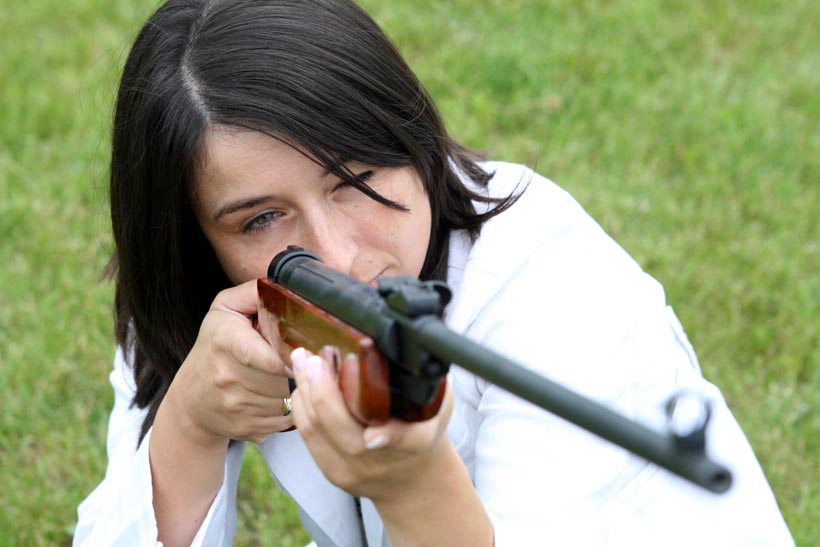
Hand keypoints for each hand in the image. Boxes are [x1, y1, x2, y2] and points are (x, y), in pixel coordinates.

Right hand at [164, 280, 293, 445]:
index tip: (309, 350)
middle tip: (306, 358)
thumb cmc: (214, 347)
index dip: (294, 354)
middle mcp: (229, 377)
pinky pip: (289, 419)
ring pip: (292, 399)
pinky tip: (284, 395)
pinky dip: (295, 408)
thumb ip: (255, 292)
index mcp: (226, 341)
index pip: (271, 355)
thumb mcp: (225, 309)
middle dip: (301, 368)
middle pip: (287, 377)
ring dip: (299, 388)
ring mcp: (238, 408)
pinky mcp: (249, 430)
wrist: (190, 401)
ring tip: (292, 374)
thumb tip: (289, 287)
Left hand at [289, 346, 454, 501]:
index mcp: (417, 443)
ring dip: (305, 392)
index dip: (389, 436)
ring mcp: (354, 470)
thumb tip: (402, 349)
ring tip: (301, 360)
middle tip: (314, 359)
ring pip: (319, 432)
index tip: (374, 434)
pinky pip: (309, 436)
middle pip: (346, 436)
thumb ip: (425, 384)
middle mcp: (383, 461)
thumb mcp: (437, 405)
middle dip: (323, 393)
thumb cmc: (424, 428)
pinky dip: (301, 405)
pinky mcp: (332, 471)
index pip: (405, 441)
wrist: (412, 478)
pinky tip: (302, 382)